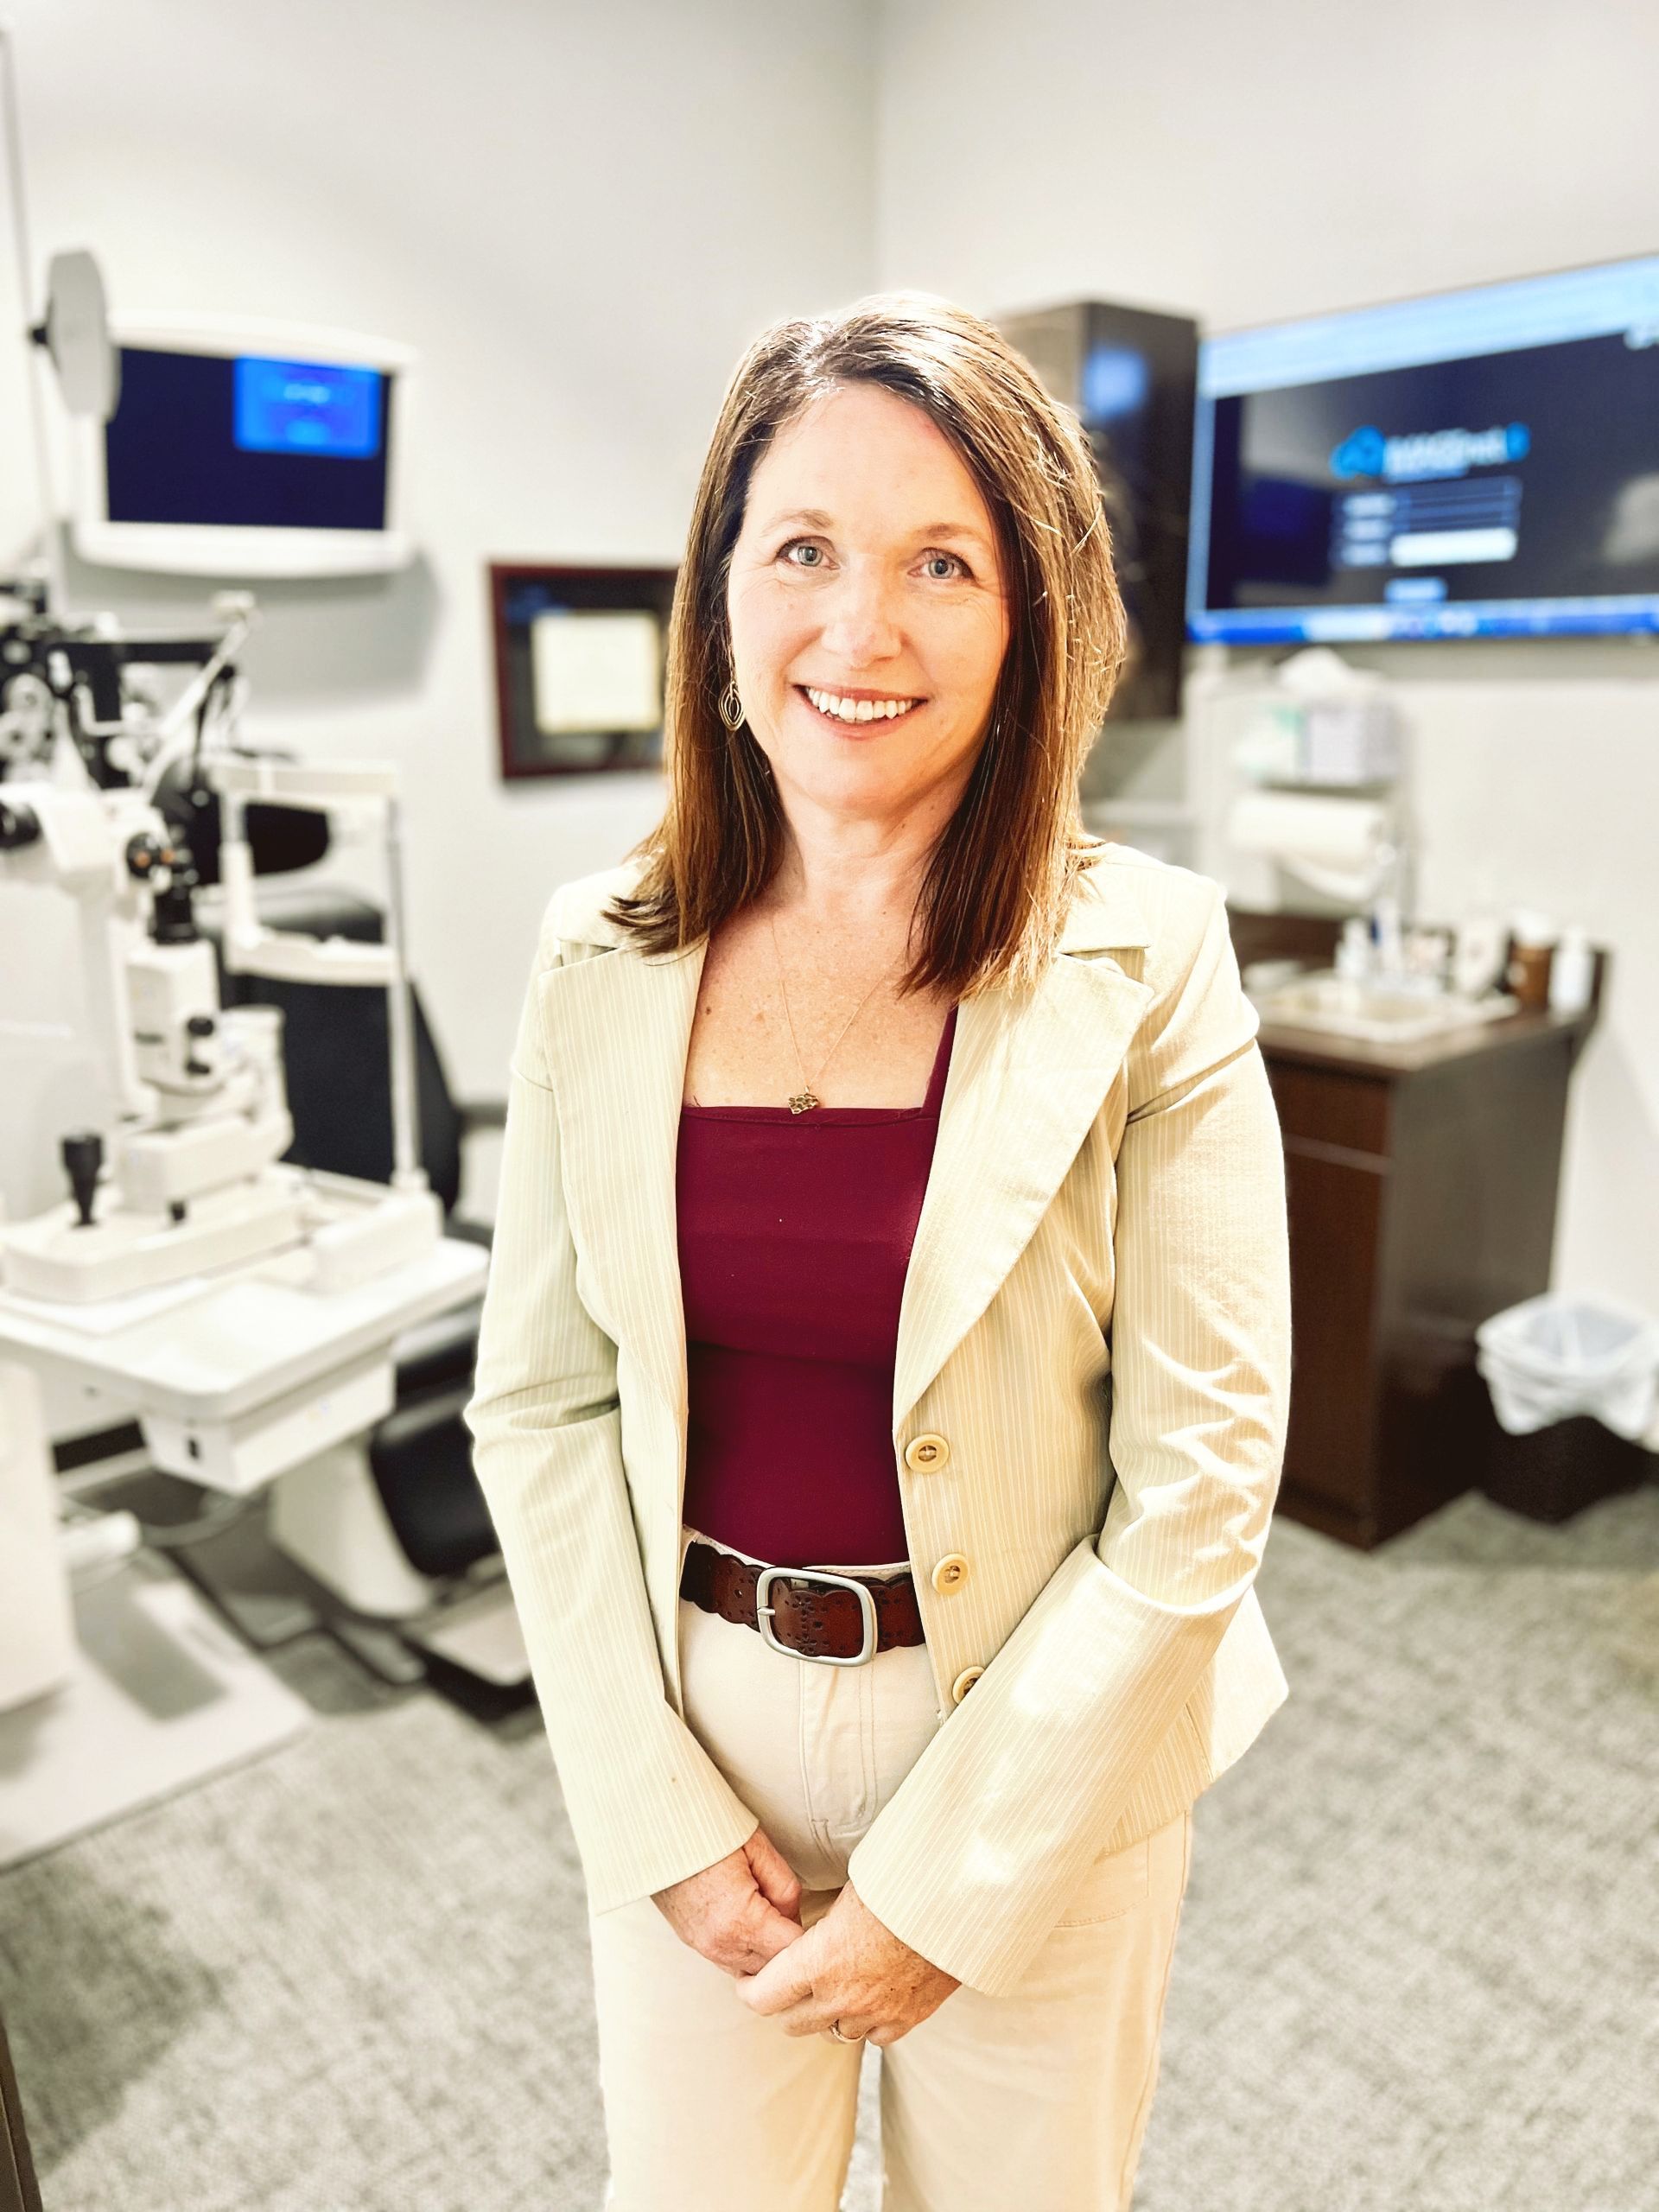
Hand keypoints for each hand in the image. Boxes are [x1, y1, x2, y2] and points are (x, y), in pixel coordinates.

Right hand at [651, 1825, 804, 1975]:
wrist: (656, 1827)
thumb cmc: (707, 1830)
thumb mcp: (758, 1848)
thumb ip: (785, 1888)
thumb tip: (794, 1918)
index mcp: (740, 1920)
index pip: (791, 1953)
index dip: (810, 1939)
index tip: (818, 1922)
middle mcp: (719, 1944)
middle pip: (772, 1969)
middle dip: (789, 1948)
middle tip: (796, 1915)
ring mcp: (703, 1947)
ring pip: (751, 1971)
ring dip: (767, 1953)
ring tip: (774, 1917)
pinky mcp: (693, 1942)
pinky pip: (730, 1962)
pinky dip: (747, 1951)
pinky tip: (753, 1923)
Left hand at [734, 1879, 959, 2046]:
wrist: (956, 1904)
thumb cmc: (898, 1886)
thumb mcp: (847, 1892)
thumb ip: (819, 1923)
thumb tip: (804, 1926)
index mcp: (817, 1962)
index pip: (761, 1998)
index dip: (749, 1990)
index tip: (748, 1979)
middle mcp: (841, 1997)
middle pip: (791, 2023)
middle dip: (782, 2005)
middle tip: (784, 1985)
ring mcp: (874, 2014)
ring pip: (831, 2034)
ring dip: (824, 2016)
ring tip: (828, 1991)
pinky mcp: (906, 2020)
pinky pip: (873, 2037)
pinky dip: (866, 2023)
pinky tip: (869, 1999)